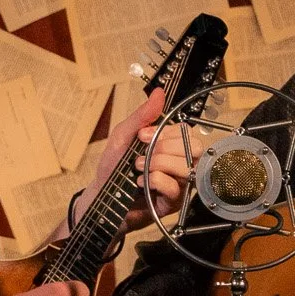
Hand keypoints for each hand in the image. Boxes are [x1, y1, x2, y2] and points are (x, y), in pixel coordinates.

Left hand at [73, 87, 193, 235]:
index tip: (142, 136)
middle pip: (194, 147)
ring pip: (187, 166)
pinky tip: (142, 183)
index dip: (165, 132)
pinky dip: (155, 181)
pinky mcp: (172, 202)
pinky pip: (175, 187)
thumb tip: (159, 93)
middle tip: (143, 153)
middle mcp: (179, 162)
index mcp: (170, 144)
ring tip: (139, 168)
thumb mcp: (123, 136)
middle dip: (165, 148)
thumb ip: (142, 116)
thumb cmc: (113, 167)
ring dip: (158, 164)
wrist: (100, 196)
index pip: (185, 130)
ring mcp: (178, 182)